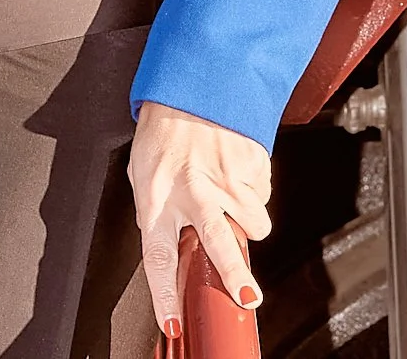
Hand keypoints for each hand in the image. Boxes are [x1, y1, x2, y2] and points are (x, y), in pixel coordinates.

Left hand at [128, 100, 270, 335]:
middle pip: (217, 243)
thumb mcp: (145, 172)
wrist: (193, 82)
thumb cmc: (164, 130)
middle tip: (247, 298)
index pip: (157, 257)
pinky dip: (252, 191)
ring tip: (230, 198)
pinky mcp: (251, 163)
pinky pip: (261, 195)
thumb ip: (158, 212)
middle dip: (234, 274)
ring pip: (253, 223)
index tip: (173, 324)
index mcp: (158, 196)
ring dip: (247, 220)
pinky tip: (234, 170)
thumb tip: (174, 246)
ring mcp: (225, 177)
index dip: (165, 296)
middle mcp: (192, 189)